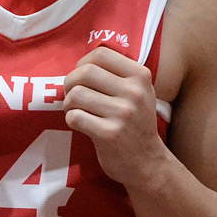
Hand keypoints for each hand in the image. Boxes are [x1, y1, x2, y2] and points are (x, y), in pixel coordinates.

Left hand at [63, 47, 169, 186]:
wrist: (147, 162)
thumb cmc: (135, 124)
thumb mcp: (139, 93)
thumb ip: (117, 74)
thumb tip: (81, 61)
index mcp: (140, 76)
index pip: (100, 54)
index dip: (82, 63)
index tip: (81, 78)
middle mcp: (134, 92)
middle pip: (84, 72)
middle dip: (70, 83)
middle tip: (73, 96)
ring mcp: (122, 113)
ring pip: (76, 95)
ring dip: (69, 104)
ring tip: (77, 111)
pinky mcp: (109, 134)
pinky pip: (74, 117)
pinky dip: (71, 120)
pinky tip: (81, 125)